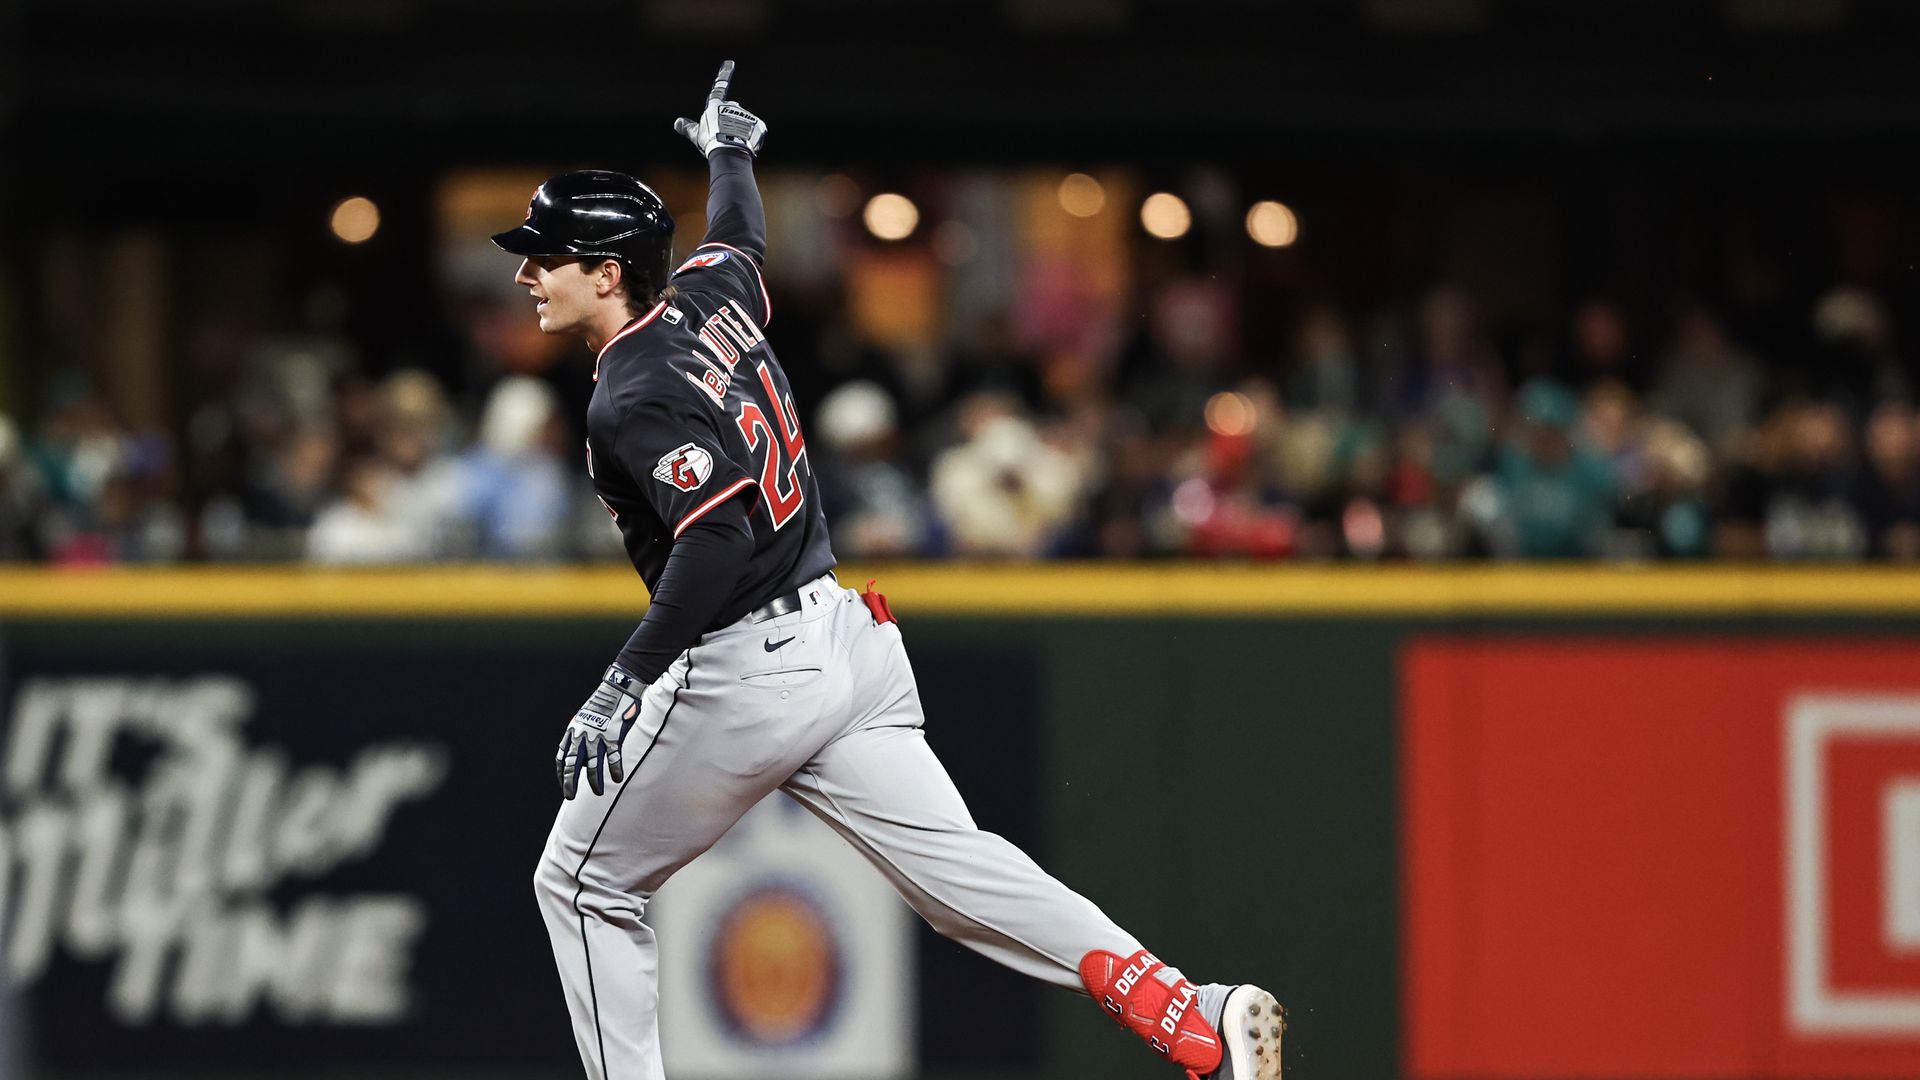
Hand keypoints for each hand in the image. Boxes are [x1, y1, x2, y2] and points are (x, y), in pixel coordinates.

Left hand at [557, 663, 643, 798]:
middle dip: (569, 782)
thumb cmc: (603, 703)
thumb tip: (582, 749)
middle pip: (572, 764)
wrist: (617, 687)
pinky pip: (613, 757)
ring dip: (595, 781)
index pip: (561, 756)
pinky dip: (615, 769)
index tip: (563, 784)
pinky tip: (618, 778)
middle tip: (570, 796)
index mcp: (573, 730)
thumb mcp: (585, 716)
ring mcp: (598, 736)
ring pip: (593, 765)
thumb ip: (582, 733)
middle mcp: (582, 735)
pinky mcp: (614, 735)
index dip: (561, 773)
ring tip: (598, 793)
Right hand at [674, 60, 767, 157]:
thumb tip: (677, 122)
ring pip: (743, 123)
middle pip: (731, 111)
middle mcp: (732, 106)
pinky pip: (755, 131)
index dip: (725, 74)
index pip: (720, 87)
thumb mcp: (696, 134)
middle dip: (729, 120)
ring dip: (739, 132)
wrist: (729, 150)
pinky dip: (751, 138)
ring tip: (734, 144)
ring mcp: (746, 115)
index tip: (730, 63)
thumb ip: (688, 127)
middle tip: (724, 136)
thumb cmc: (710, 142)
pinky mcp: (758, 124)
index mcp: (716, 105)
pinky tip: (746, 146)